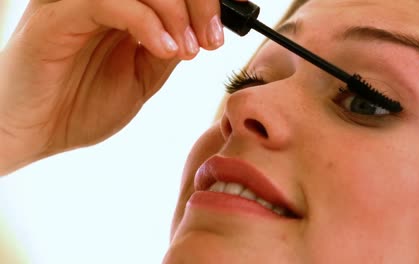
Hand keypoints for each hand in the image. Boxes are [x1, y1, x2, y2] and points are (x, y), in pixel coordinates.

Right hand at [0, 0, 233, 174]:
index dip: (204, 1)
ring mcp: (77, 2)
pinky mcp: (57, 15)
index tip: (229, 23)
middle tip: (212, 39)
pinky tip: (167, 51)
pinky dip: (147, 22)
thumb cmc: (80, 107)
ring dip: (177, 12)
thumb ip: (166, 49)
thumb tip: (200, 29)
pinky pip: (111, 1)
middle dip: (199, 3)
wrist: (34, 134)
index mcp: (121, 10)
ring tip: (190, 51)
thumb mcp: (141, 78)